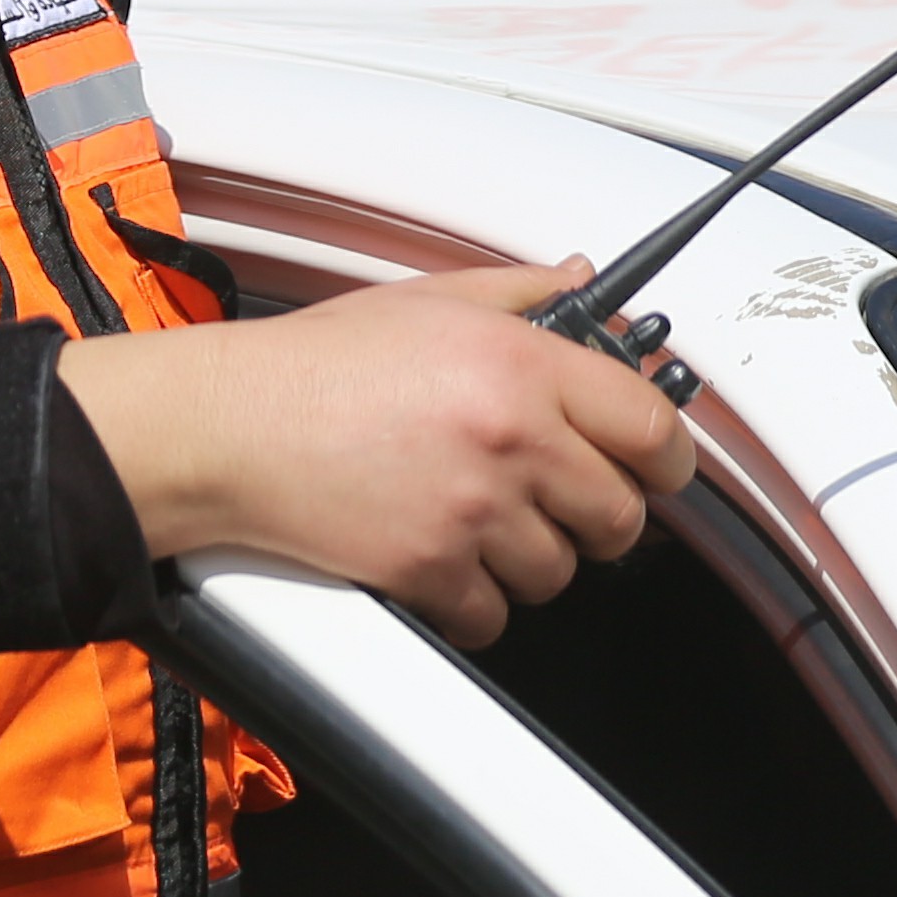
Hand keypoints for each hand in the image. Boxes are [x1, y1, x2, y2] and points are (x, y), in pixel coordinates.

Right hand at [62, 261, 694, 647]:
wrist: (228, 426)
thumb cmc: (314, 364)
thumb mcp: (426, 301)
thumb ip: (521, 293)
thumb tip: (584, 282)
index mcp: (520, 364)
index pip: (651, 427)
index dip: (669, 457)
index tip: (656, 466)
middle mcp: (510, 439)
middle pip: (620, 516)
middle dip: (597, 515)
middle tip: (557, 498)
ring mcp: (473, 512)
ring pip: (558, 572)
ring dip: (529, 558)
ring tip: (477, 521)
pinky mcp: (430, 571)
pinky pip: (494, 615)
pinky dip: (474, 601)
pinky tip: (441, 559)